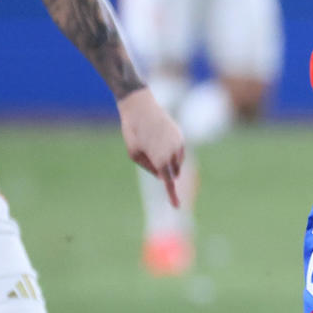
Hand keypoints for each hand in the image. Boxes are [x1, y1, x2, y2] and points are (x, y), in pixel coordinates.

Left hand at [117, 88, 185, 206]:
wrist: (140, 106)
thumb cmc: (132, 131)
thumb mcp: (134, 153)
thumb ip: (148, 167)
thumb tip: (162, 174)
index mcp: (160, 160)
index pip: (168, 182)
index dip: (172, 196)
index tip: (177, 207)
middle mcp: (173, 153)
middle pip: (172, 172)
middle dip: (164, 170)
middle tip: (147, 155)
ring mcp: (179, 143)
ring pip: (177, 161)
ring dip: (167, 159)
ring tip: (151, 143)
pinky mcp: (180, 135)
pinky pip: (178, 149)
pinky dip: (170, 149)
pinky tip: (158, 137)